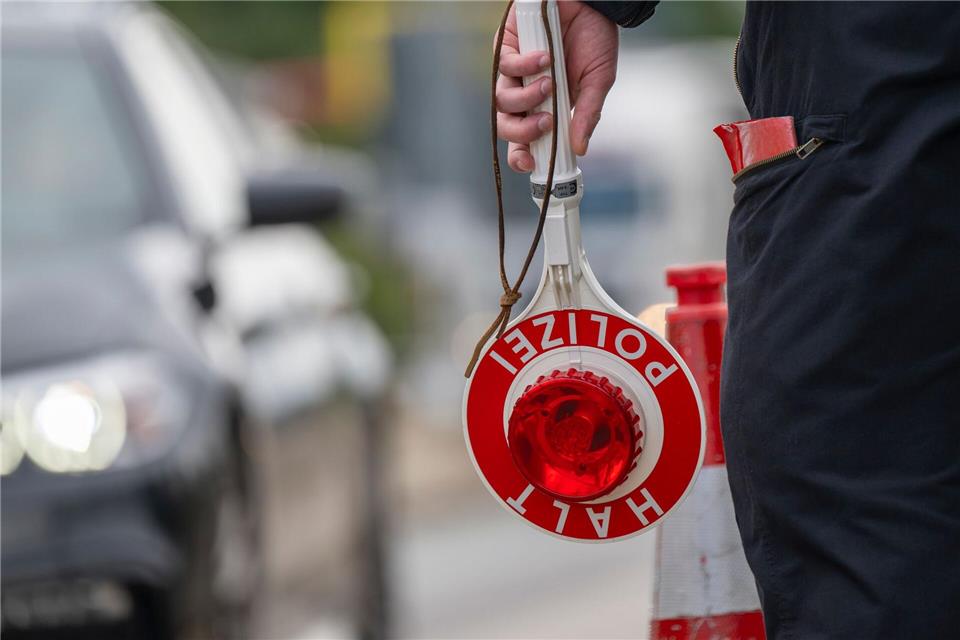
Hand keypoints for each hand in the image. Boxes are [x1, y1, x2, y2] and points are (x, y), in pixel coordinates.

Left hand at [495, 1, 617, 172]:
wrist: (593, 2)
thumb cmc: (595, 38)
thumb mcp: (598, 82)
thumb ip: (588, 114)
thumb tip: (581, 147)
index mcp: (548, 108)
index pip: (527, 141)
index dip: (524, 155)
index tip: (532, 163)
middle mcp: (528, 93)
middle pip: (508, 126)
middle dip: (522, 132)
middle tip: (545, 123)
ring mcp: (515, 72)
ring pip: (502, 101)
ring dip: (527, 98)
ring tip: (550, 83)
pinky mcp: (506, 48)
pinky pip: (506, 67)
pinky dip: (526, 66)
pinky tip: (545, 57)